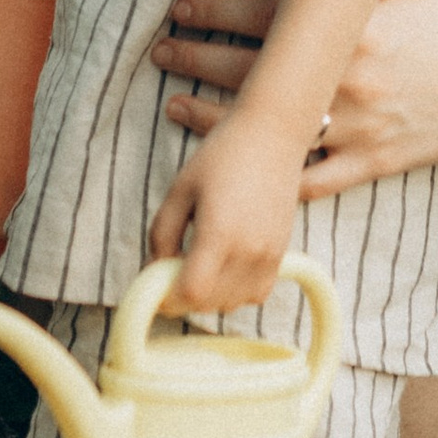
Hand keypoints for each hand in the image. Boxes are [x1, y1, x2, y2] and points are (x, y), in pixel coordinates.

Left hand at [148, 111, 307, 313]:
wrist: (274, 133)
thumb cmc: (222, 154)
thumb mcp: (180, 189)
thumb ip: (162, 233)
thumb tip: (155, 268)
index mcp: (219, 235)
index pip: (191, 293)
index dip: (168, 297)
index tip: (155, 284)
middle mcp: (248, 251)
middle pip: (210, 304)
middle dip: (183, 296)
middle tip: (170, 272)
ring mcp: (269, 254)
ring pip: (233, 303)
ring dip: (210, 296)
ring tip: (196, 267)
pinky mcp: (282, 252)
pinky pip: (257, 293)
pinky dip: (237, 292)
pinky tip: (224, 268)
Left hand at [150, 0, 437, 193]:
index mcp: (354, 29)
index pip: (269, 17)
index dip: (217, 12)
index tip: (180, 9)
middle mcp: (347, 80)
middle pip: (255, 70)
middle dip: (198, 59)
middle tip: (160, 52)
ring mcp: (355, 127)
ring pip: (272, 129)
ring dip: (216, 119)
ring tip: (173, 106)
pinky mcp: (368, 163)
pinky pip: (308, 180)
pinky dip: (269, 177)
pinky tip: (232, 167)